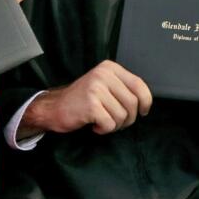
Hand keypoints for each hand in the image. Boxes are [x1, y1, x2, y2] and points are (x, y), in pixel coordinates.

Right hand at [23, 60, 151, 135]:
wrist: (53, 108)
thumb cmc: (82, 100)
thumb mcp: (104, 85)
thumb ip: (123, 88)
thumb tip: (145, 102)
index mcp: (110, 68)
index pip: (139, 85)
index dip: (146, 101)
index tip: (143, 111)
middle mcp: (103, 75)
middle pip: (133, 103)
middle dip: (128, 118)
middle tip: (115, 121)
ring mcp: (96, 89)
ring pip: (122, 116)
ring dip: (115, 125)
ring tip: (102, 122)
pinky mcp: (91, 105)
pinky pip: (110, 124)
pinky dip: (104, 130)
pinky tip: (94, 125)